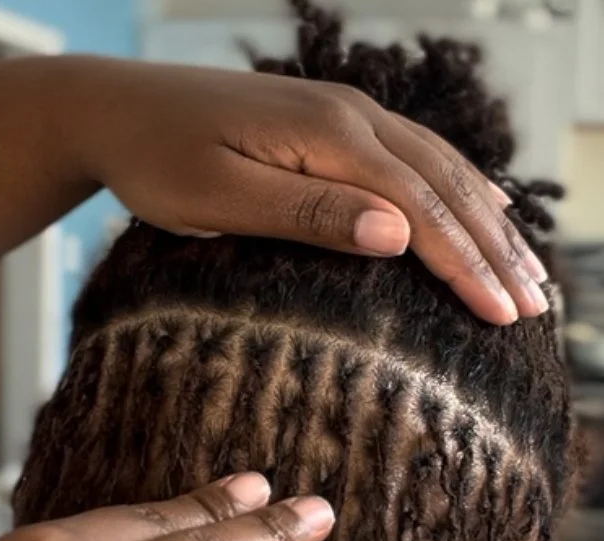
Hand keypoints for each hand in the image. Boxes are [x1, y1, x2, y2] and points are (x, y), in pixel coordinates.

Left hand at [67, 59, 547, 324]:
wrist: (117, 109)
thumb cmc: (156, 161)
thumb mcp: (221, 197)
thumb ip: (309, 214)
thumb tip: (398, 235)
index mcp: (329, 136)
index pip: (420, 207)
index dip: (466, 265)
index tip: (503, 315)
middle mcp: (351, 117)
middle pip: (446, 185)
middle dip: (495, 248)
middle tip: (537, 306)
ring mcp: (346, 115)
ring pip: (441, 167)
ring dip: (489, 220)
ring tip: (528, 268)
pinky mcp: (334, 125)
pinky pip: (417, 155)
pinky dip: (460, 188)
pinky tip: (483, 207)